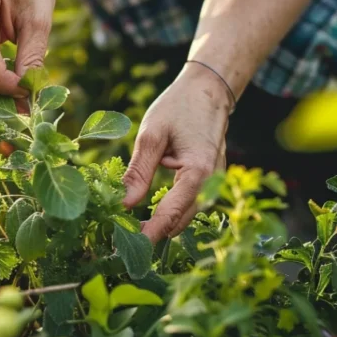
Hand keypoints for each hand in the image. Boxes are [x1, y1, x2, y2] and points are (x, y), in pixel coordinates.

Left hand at [123, 63, 232, 241]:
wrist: (208, 89)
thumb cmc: (179, 107)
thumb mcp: (152, 135)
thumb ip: (139, 172)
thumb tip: (123, 204)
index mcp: (199, 172)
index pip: (171, 214)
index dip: (149, 233)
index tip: (126, 246)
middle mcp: (212, 183)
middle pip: (181, 221)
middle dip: (153, 233)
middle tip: (121, 240)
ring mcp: (215, 183)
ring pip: (186, 216)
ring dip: (162, 225)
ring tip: (131, 230)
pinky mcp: (211, 181)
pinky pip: (190, 205)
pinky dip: (171, 213)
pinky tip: (149, 215)